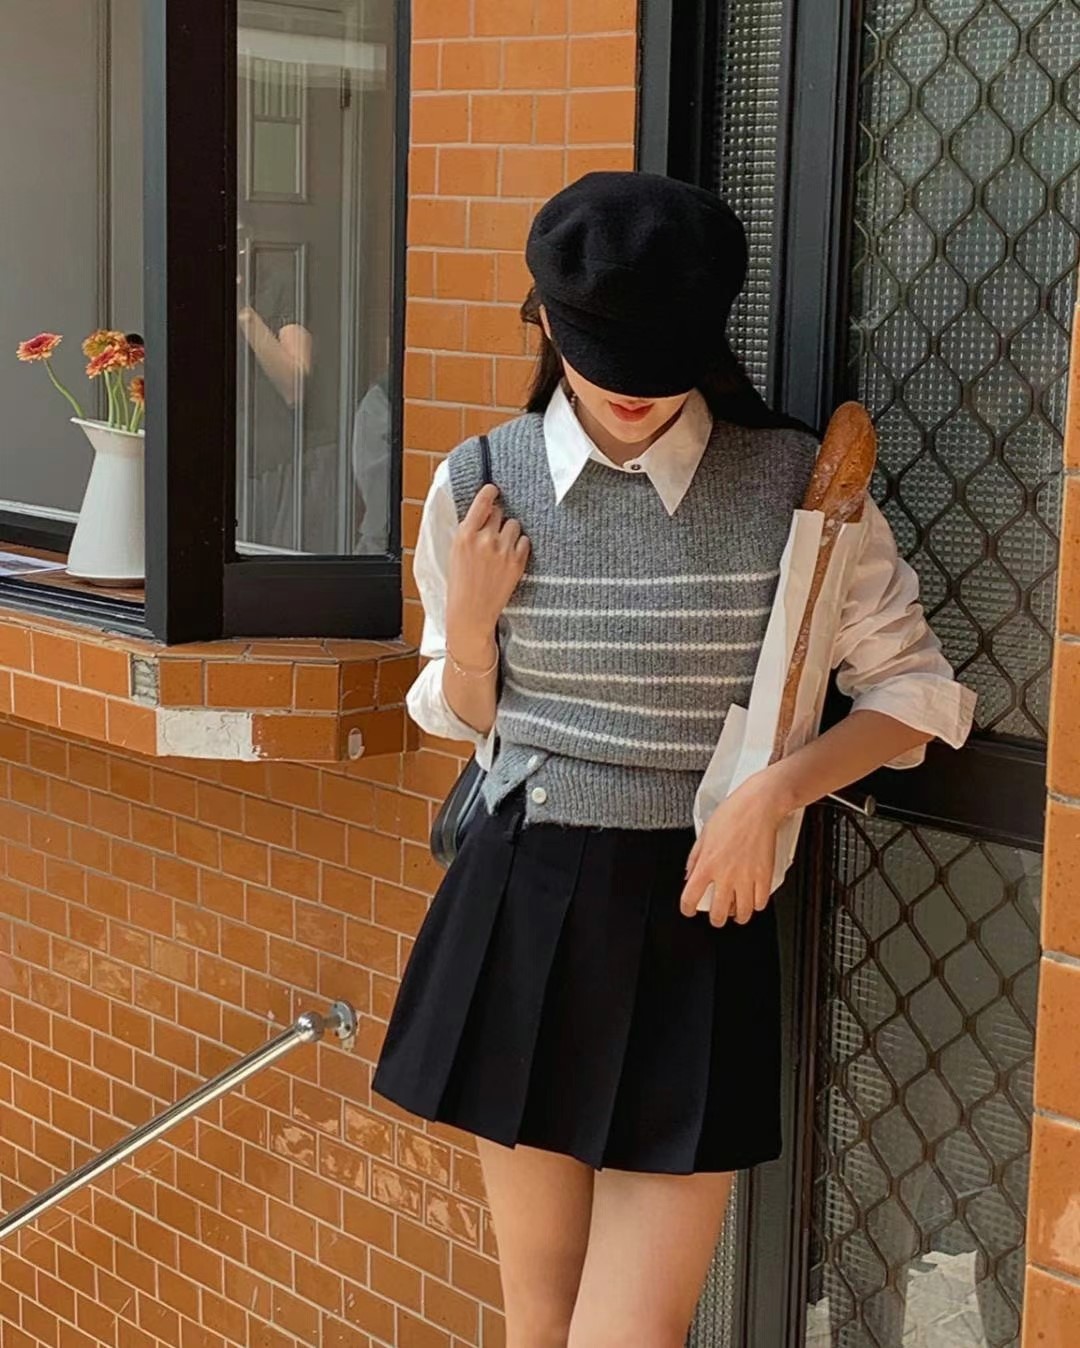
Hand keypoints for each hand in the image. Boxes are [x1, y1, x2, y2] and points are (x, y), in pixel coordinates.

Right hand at [446, 485, 529, 663]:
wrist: (471, 612)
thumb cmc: (460, 583)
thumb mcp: (455, 552)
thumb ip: (470, 530)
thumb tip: (485, 510)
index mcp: (465, 535)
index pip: (483, 501)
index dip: (490, 493)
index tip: (494, 490)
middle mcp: (485, 539)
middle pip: (500, 512)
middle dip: (497, 520)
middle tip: (492, 534)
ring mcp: (503, 550)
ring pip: (514, 525)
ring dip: (510, 532)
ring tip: (501, 547)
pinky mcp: (517, 562)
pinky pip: (525, 541)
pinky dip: (519, 546)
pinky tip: (509, 557)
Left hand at [679, 771, 788, 925]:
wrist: (759, 805)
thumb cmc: (732, 813)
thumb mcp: (704, 833)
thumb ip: (695, 857)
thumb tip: (689, 874)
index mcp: (707, 864)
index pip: (691, 897)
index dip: (687, 909)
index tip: (689, 909)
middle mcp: (726, 874)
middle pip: (718, 913)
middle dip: (716, 919)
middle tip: (717, 915)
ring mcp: (746, 877)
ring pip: (742, 913)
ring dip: (737, 915)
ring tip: (735, 911)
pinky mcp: (765, 876)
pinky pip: (761, 902)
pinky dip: (756, 905)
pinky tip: (753, 899)